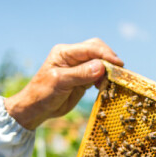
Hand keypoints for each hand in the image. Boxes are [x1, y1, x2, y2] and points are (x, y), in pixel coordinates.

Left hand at [4, 39, 123, 129]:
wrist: (36, 108)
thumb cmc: (43, 93)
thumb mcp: (60, 82)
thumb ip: (80, 74)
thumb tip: (101, 66)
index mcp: (65, 52)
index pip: (90, 48)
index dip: (106, 54)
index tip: (118, 64)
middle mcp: (73, 57)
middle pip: (97, 50)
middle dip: (109, 59)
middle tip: (119, 72)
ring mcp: (79, 67)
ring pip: (100, 62)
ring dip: (108, 70)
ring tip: (112, 81)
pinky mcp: (83, 78)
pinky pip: (98, 74)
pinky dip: (105, 78)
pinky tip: (105, 86)